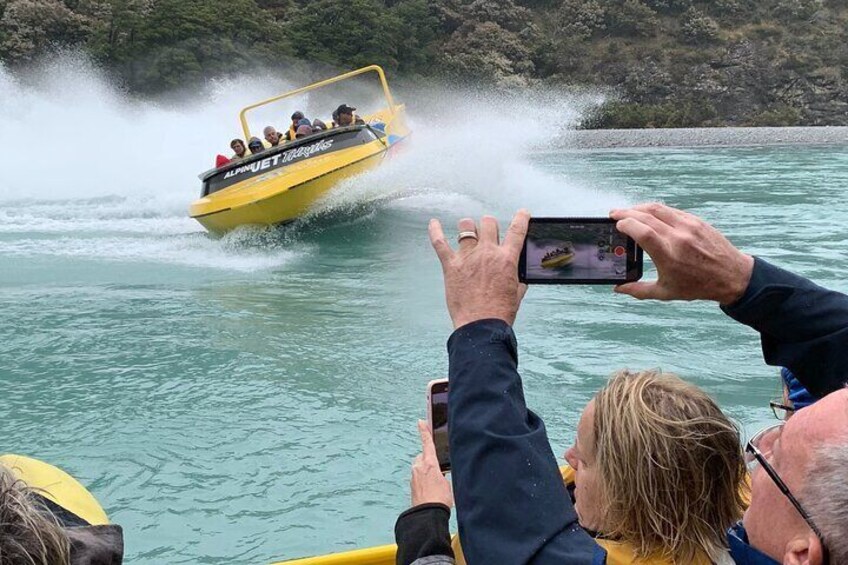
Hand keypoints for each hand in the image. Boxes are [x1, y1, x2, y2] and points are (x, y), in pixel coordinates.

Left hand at [411, 420, 453, 507]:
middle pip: (423, 456)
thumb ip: (441, 473)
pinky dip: (424, 479)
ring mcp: (414, 476)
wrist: (428, 515)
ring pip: (420, 467)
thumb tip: (439, 472)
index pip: (427, 443)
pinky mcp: (412, 485)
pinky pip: (418, 477)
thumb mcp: (447, 482)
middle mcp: (419, 467)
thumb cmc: (440, 499)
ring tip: (437, 484)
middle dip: (429, 459)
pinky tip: (432, 489)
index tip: (421, 422)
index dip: (424, 431)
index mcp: (430, 463)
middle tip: (438, 469)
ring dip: (426, 471)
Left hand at [429, 211, 529, 328]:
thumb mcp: (516, 294)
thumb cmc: (499, 313)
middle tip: (488, 233)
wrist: (481, 326)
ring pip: (466, 226)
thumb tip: (519, 279)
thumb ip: (518, 280)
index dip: (521, 218)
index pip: (517, 230)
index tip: (522, 213)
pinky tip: (433, 223)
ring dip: (468, 227)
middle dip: (490, 225)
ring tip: (468, 232)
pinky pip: (439, 243)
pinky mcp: (450, 266)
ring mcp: (468, 257)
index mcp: (507, 259)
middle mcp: (487, 253)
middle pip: (489, 223)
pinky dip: (435, 231)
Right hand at [610, 203, 753, 304]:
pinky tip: (648, 214)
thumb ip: (638, 290)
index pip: (643, 231)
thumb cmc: (698, 286)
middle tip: (614, 214)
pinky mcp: (696, 221)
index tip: (616, 225)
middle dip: (626, 212)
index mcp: (669, 256)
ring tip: (628, 212)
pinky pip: (671, 210)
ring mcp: (689, 226)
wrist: (732, 276)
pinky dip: (656, 210)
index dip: (626, 224)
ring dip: (639, 207)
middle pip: (646, 215)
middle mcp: (679, 238)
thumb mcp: (665, 292)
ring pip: (658, 208)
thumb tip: (618, 288)